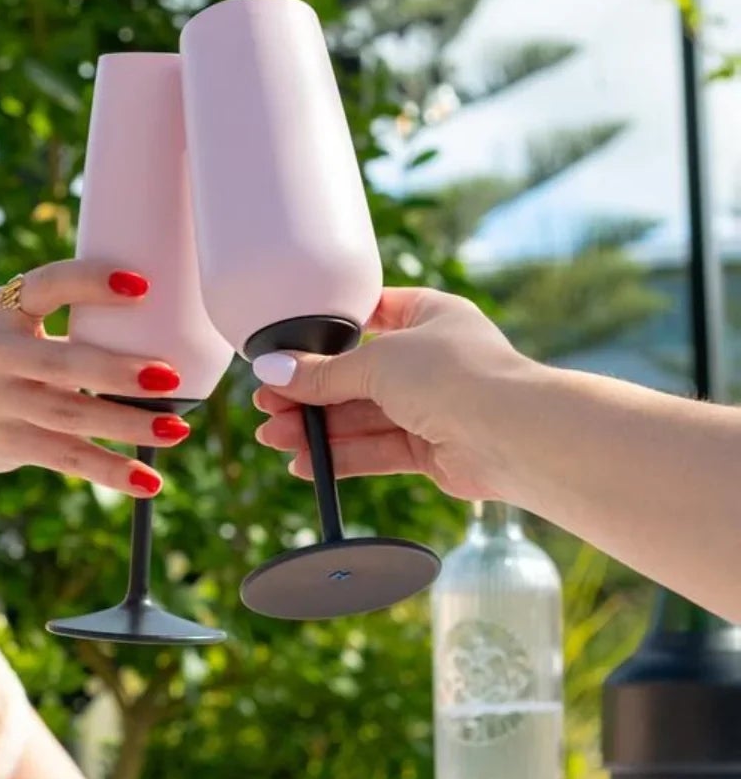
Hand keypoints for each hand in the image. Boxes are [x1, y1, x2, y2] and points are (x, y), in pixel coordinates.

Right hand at [0, 259, 187, 495]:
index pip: (47, 285)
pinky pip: (66, 457)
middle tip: (171, 376)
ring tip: (176, 430)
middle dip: (118, 371)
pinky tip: (148, 480)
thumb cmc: (5, 361)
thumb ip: (68, 324)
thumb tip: (166, 330)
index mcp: (3, 309)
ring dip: (127, 424)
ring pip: (69, 414)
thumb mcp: (16, 328)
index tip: (143, 285)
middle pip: (61, 362)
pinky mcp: (6, 442)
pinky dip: (110, 470)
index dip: (91, 282)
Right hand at [251, 288, 529, 501]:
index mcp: (429, 315)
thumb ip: (322, 372)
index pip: (369, 315)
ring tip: (273, 437)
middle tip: (266, 403)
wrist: (512, 434)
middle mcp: (431, 358)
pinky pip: (377, 449)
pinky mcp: (431, 448)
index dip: (327, 334)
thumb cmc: (456, 375)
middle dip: (311, 391)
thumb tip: (272, 370)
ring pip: (363, 415)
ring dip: (318, 427)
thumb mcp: (377, 362)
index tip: (286, 350)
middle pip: (358, 374)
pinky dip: (342, 455)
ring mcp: (432, 405)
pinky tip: (305, 463)